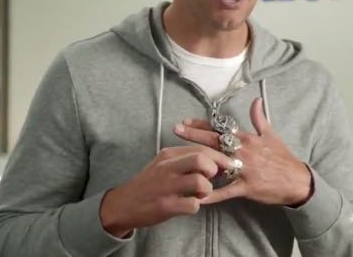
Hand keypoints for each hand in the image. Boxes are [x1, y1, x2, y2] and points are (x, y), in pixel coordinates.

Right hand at [100, 146, 233, 237]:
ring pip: (200, 182)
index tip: (228, 164)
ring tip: (200, 193)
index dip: (219, 156)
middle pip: (201, 159)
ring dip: (207, 189)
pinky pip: (193, 205)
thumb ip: (185, 159)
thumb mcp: (163, 163)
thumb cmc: (150, 182)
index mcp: (169, 155)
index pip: (200, 148)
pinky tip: (189, 204)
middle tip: (212, 177)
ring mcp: (166, 187)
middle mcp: (167, 167)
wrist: (124, 203)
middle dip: (214, 168)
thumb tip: (213, 160)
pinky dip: (196, 206)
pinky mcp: (166, 206)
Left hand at [173, 98, 312, 206]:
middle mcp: (243, 152)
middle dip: (194, 135)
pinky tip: (197, 196)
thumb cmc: (282, 157)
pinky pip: (226, 191)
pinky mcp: (246, 187)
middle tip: (176, 129)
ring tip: (180, 162)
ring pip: (218, 165)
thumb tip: (256, 100)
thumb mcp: (271, 135)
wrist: (296, 180)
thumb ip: (259, 118)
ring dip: (199, 163)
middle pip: (215, 142)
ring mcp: (244, 170)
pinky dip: (212, 194)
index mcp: (247, 139)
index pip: (221, 128)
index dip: (202, 124)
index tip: (186, 121)